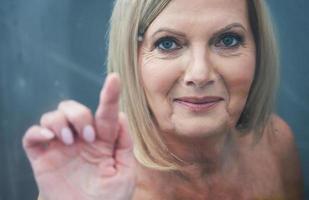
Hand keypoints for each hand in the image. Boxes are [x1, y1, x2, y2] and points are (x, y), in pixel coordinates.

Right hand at [23, 73, 135, 199]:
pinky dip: (36, 132)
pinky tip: (49, 139)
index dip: (110, 95)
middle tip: (88, 136)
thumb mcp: (125, 172)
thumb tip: (121, 115)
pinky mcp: (42, 158)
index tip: (115, 78)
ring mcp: (60, 147)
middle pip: (74, 108)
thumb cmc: (109, 197)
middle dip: (80, 115)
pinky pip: (31, 137)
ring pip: (52, 116)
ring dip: (60, 122)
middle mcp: (80, 139)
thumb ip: (124, 144)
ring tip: (69, 142)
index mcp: (102, 141)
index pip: (106, 113)